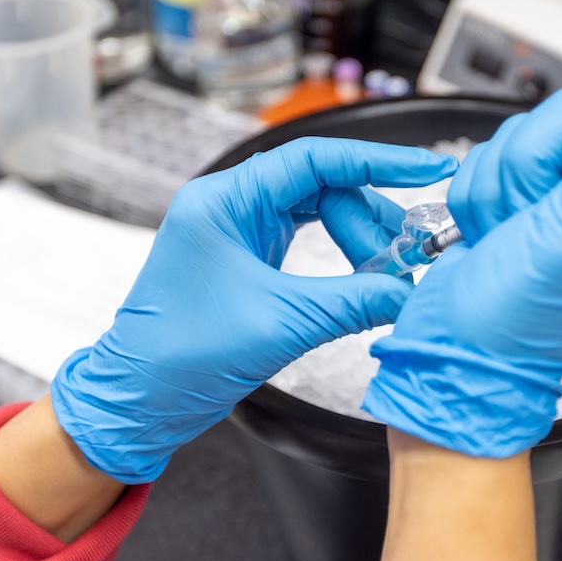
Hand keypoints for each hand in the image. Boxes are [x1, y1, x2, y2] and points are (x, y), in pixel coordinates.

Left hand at [52, 137, 456, 481]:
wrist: (136, 402)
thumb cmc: (180, 356)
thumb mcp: (281, 324)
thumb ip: (353, 302)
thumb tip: (409, 293)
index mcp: (223, 201)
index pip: (314, 159)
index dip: (377, 160)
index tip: (425, 168)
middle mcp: (228, 205)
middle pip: (322, 186)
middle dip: (372, 216)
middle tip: (410, 251)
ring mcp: (237, 231)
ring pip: (319, 213)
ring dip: (360, 238)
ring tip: (394, 270)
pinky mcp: (246, 259)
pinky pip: (306, 240)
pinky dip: (341, 257)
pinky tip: (367, 276)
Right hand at [361, 0, 561, 455]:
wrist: (453, 363)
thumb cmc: (524, 318)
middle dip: (544, 149)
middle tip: (535, 207)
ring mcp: (561, 201)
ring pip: (531, 130)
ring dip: (507, 177)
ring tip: (506, 230)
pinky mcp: (516, 203)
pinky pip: (493, 155)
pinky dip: (480, 190)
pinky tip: (484, 234)